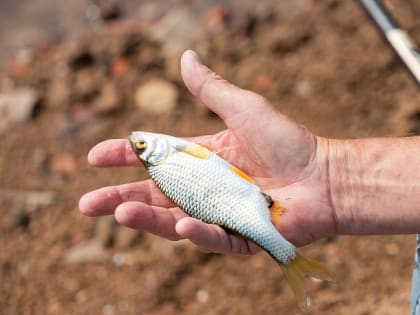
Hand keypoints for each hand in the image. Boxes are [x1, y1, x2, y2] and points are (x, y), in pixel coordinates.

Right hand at [79, 50, 335, 253]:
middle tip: (87, 205)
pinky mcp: (237, 237)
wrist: (325, 176)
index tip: (96, 156)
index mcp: (202, 158)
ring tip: (118, 212)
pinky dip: (197, 231)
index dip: (126, 156)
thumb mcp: (244, 108)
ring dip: (146, 218)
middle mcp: (205, 188)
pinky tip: (183, 225)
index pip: (155, 158)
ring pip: (174, 219)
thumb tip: (185, 56)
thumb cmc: (288, 141)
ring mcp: (219, 214)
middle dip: (119, 198)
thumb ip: (211, 89)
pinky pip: (212, 236)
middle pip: (154, 195)